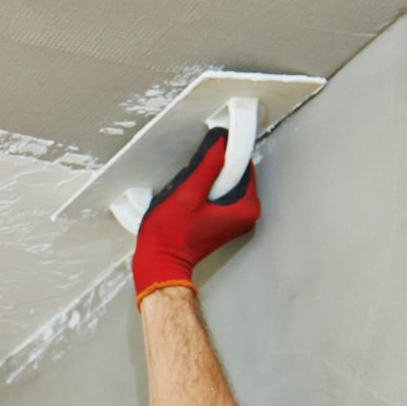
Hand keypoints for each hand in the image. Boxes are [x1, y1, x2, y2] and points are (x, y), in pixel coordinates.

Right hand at [132, 129, 259, 304]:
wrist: (160, 260)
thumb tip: (220, 144)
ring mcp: (235, 219)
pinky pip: (219, 194)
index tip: (213, 149)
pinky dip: (205, 191)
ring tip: (188, 194)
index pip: (244, 165)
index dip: (226, 153)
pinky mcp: (223, 220)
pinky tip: (189, 200)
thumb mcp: (187, 194)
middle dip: (214, 169)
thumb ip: (208, 166)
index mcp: (246, 208)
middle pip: (235, 174)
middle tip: (193, 182)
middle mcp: (246, 215)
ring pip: (225, 183)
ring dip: (207, 180)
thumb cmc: (171, 237)